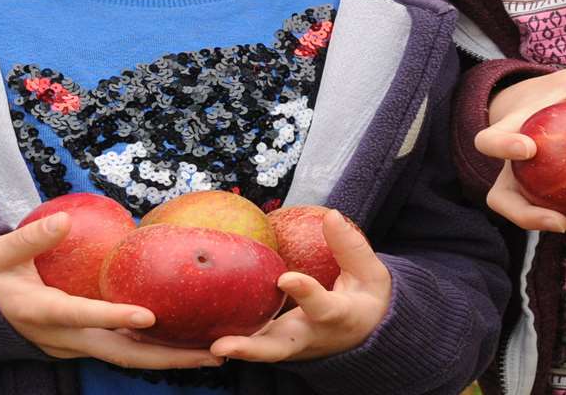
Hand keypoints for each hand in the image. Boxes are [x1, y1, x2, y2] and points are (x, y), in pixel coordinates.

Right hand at [0, 213, 224, 369]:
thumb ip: (30, 238)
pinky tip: (185, 342)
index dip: (114, 318)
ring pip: (126, 358)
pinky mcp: (84, 346)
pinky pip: (123, 352)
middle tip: (210, 353)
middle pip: (120, 354)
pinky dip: (154, 352)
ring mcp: (75, 347)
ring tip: (212, 354)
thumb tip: (64, 219)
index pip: (82, 316)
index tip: (148, 316)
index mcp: (41, 311)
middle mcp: (63, 338)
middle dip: (165, 357)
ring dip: (168, 359)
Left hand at [209, 210, 390, 361]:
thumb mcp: (371, 273)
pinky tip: (194, 327)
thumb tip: (331, 214)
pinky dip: (226, 338)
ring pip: (258, 351)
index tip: (285, 278)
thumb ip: (350, 247)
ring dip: (231, 348)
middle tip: (222, 346)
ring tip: (202, 344)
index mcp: (337, 318)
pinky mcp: (274, 343)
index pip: (321, 307)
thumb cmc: (365, 299)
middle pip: (278, 348)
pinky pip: (250, 341)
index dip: (305, 293)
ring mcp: (289, 345)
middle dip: (251, 349)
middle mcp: (308, 337)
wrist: (364, 335)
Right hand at [474, 26, 565, 231]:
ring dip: (555, 229)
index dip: (503, 145)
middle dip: (523, 212)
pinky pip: (557, 218)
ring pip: (526, 217)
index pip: (492, 141)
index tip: (528, 147)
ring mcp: (522, 192)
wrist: (528, 124)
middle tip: (558, 219)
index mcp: (510, 133)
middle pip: (502, 199)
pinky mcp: (541, 206)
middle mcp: (509, 170)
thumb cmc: (550, 103)